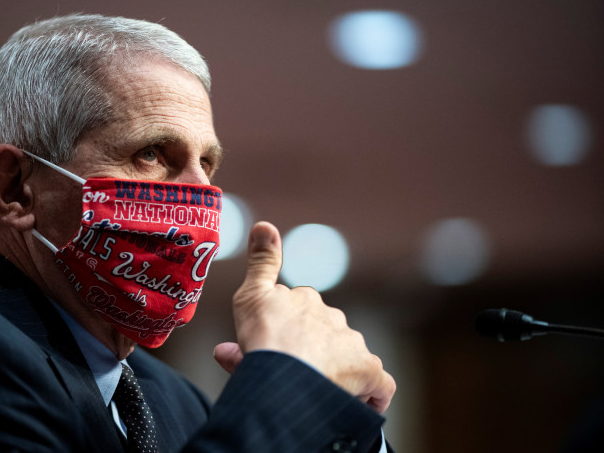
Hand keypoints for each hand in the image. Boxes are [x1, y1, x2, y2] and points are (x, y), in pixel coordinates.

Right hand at [213, 221, 395, 412]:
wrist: (284, 373)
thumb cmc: (263, 337)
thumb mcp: (250, 295)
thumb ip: (260, 264)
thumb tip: (265, 225)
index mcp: (305, 301)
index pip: (299, 313)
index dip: (284, 331)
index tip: (270, 348)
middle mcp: (332, 318)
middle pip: (323, 337)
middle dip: (310, 354)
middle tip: (289, 376)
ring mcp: (352, 345)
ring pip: (347, 359)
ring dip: (335, 373)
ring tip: (314, 394)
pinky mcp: (369, 372)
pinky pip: (378, 385)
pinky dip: (370, 395)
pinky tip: (357, 404)